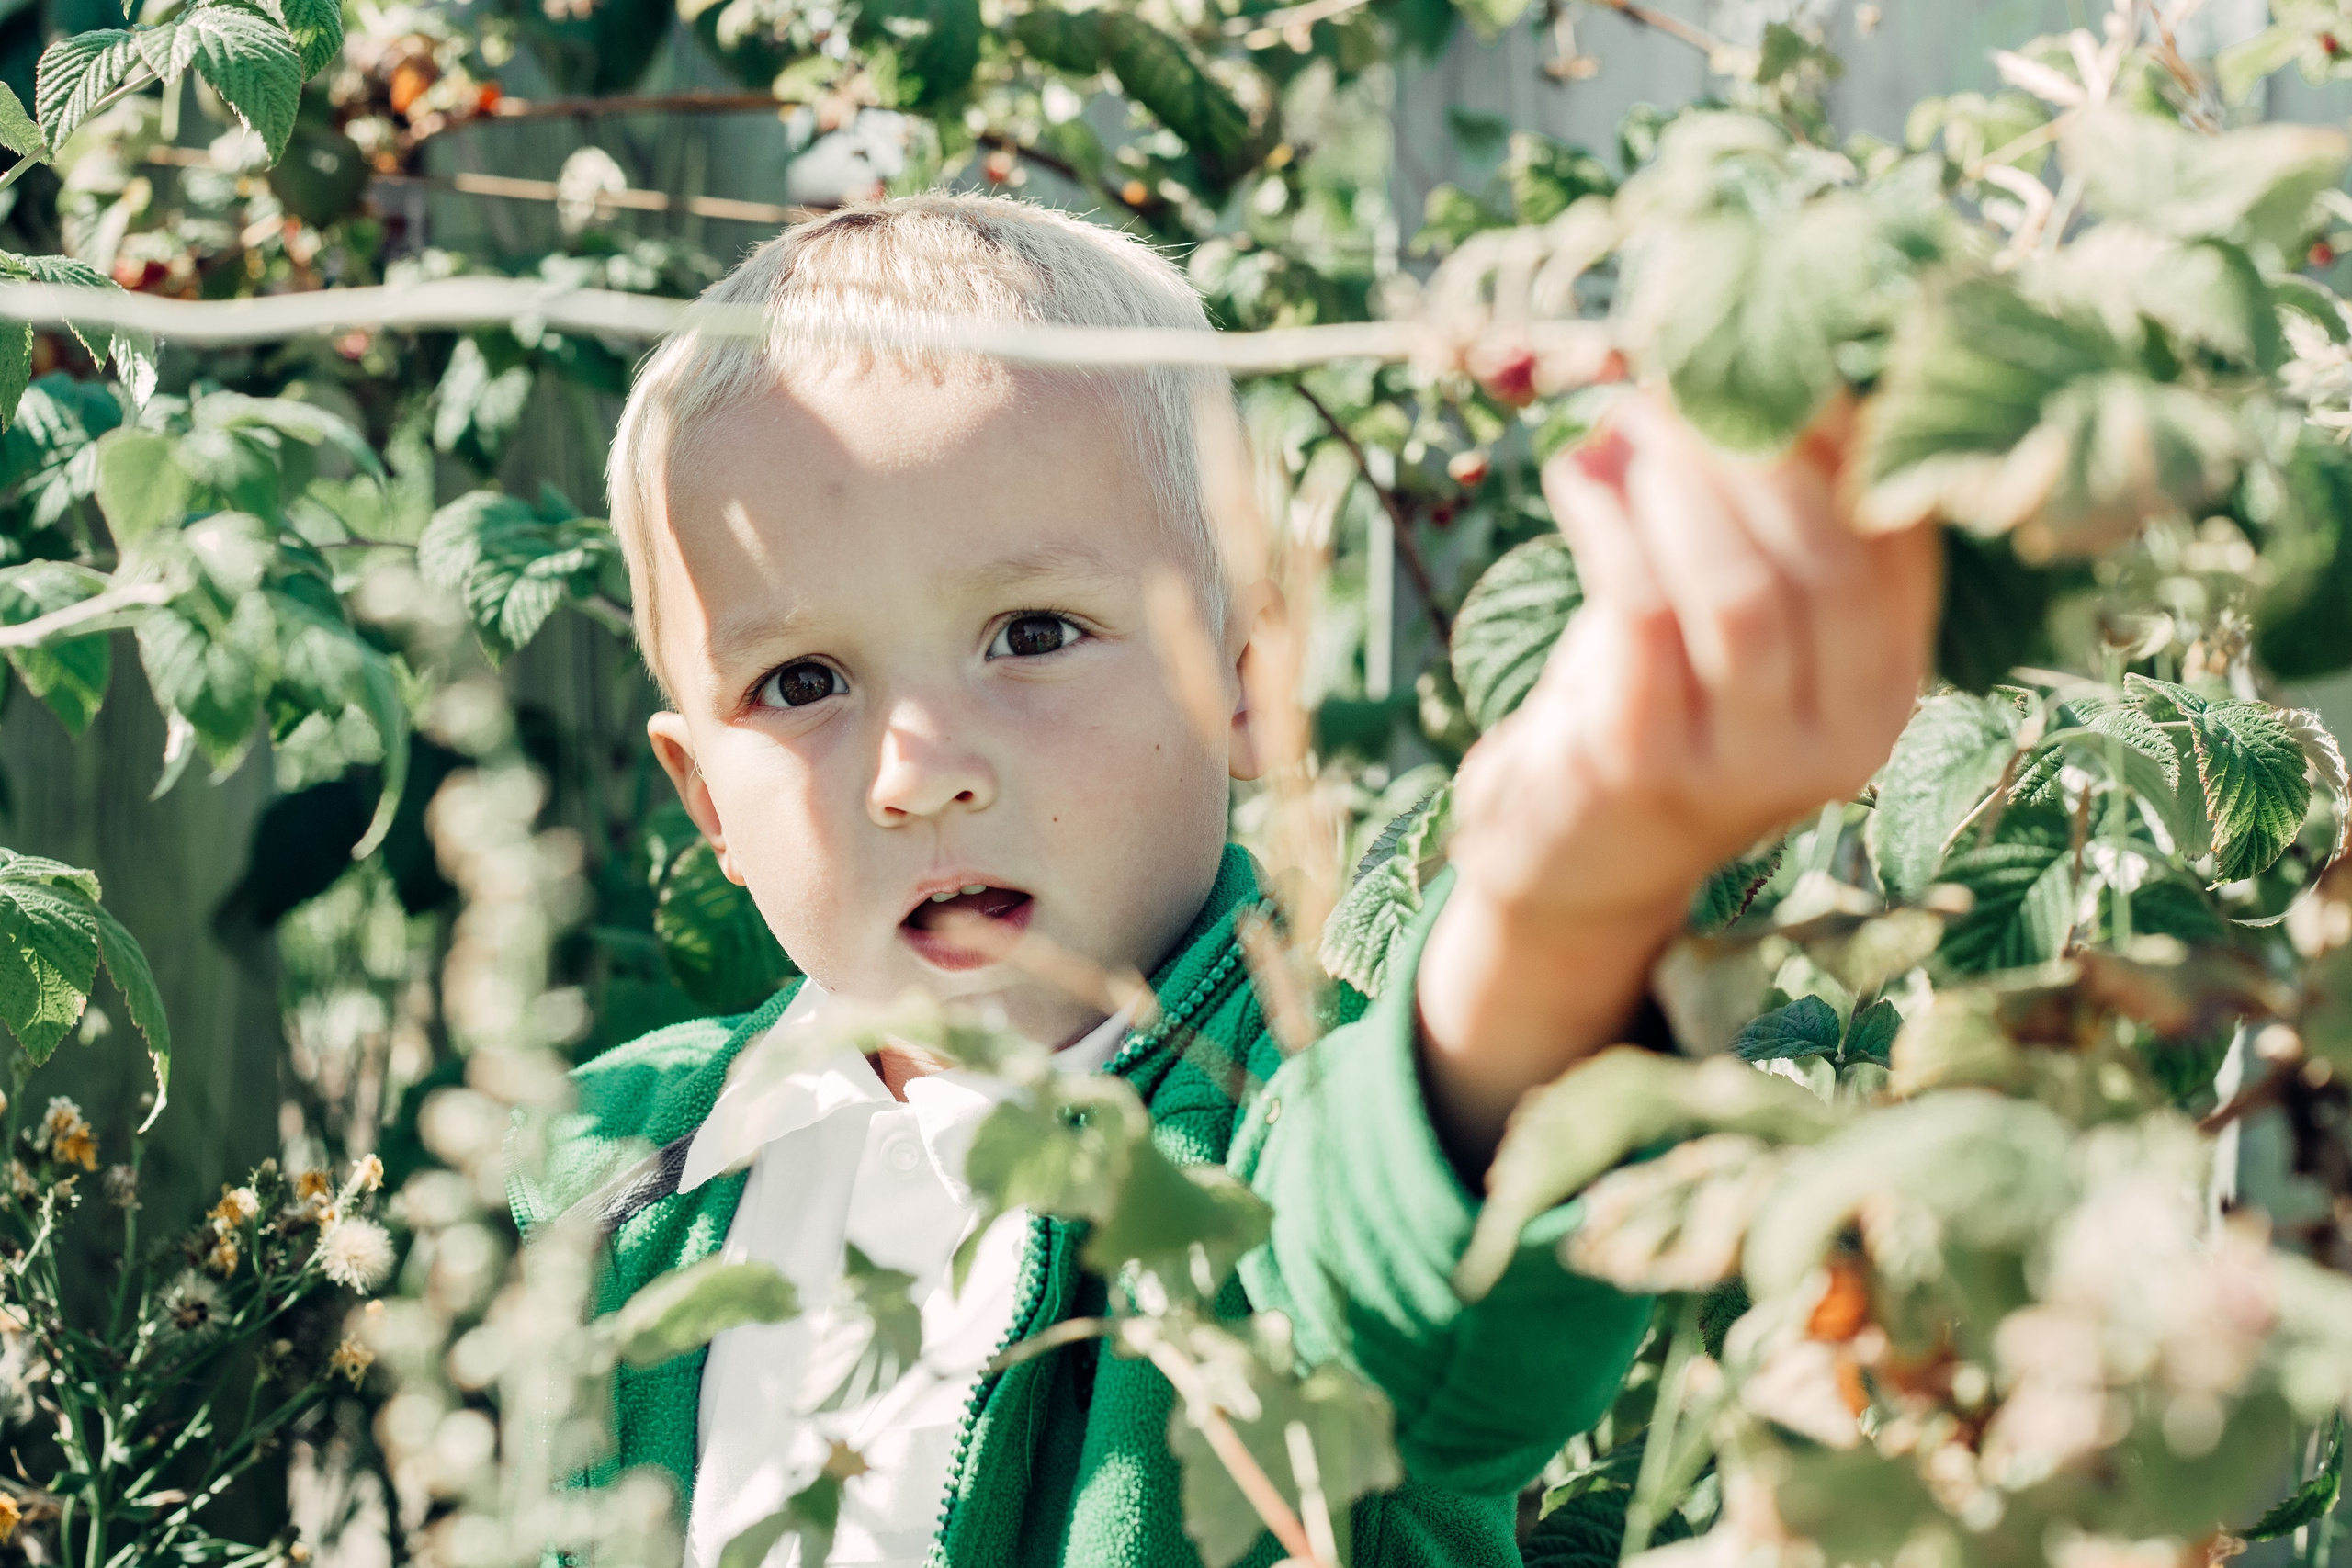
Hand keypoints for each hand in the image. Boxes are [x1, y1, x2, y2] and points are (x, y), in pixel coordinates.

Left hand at [1416, 392, 1940, 1168]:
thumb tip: (1792, 350)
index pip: (1899, 539)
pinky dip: (1609, 523)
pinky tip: (1579, 474)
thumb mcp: (1743, 615)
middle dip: (1751, 445)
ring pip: (1741, 589)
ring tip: (1627, 416)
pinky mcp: (1644, 767)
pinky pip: (1640, 615)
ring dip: (1680, 480)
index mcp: (1892, 689)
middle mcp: (1845, 740)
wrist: (1578, 855)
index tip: (1786, 346)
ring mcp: (1746, 765)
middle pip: (1825, 558)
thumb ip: (1777, 518)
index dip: (1847, 431)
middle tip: (1684, 371)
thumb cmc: (1667, 701)